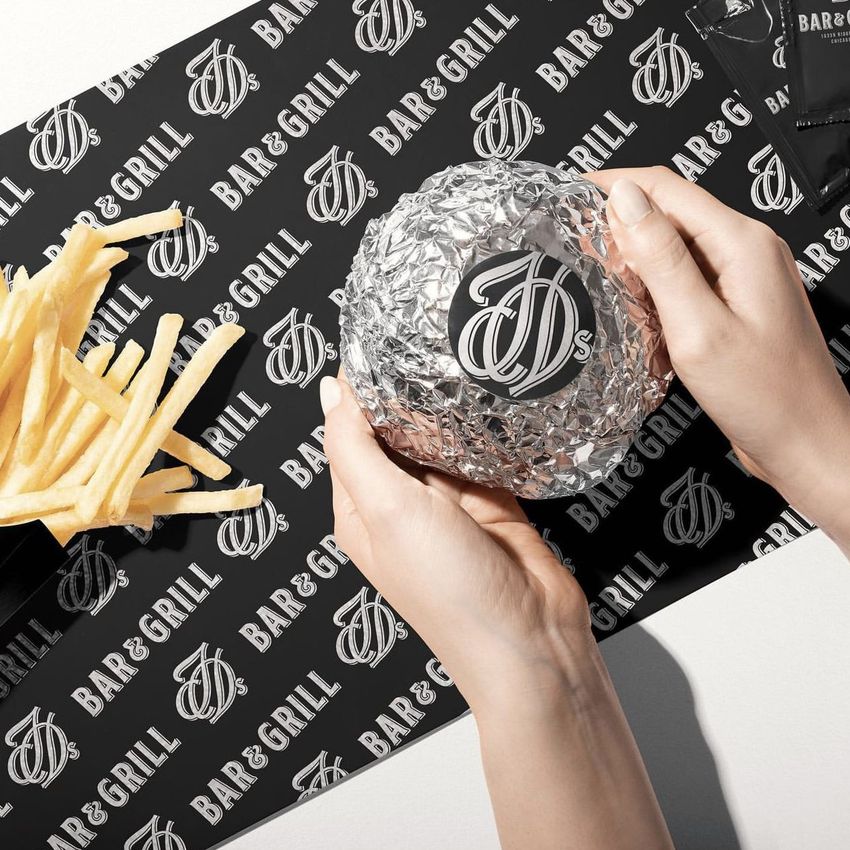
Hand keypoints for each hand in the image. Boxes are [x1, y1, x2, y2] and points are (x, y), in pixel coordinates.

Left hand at [320, 371, 672, 849]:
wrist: (531, 640)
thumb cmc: (450, 590)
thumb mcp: (385, 510)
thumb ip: (353, 447)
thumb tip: (331, 389)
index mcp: (360, 507)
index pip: (347, 432)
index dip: (358, 389)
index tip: (377, 339)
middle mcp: (399, 505)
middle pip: (395, 430)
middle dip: (408, 391)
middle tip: (425, 339)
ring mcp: (447, 504)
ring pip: (441, 437)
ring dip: (449, 409)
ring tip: (461, 359)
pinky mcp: (489, 502)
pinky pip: (482, 452)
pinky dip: (486, 430)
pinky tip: (493, 399)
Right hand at [594, 167, 849, 554]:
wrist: (807, 444)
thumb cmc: (765, 396)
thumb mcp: (698, 327)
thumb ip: (661, 259)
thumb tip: (625, 200)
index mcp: (742, 244)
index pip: (666, 188)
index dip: (614, 185)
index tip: (570, 192)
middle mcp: (749, 250)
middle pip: (672, 213)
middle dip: (621, 223)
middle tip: (576, 247)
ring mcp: (746, 276)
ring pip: (677, 247)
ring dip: (637, 259)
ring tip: (601, 282)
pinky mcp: (738, 303)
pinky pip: (689, 279)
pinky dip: (657, 289)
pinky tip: (639, 313)